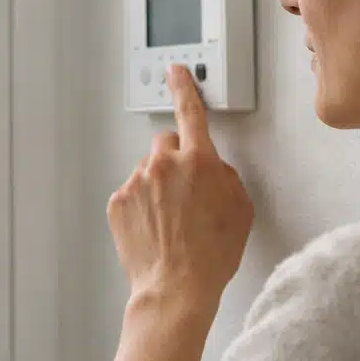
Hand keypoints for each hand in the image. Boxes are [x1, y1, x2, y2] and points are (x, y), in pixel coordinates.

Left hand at [107, 64, 253, 314]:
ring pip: (148, 170)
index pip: (191, 112)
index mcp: (199, 161)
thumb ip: (226, 177)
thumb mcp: (241, 210)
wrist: (176, 288)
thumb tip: (213, 170)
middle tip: (186, 192)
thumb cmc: (211, 255)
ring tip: (171, 220)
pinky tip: (156, 228)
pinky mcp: (118, 201)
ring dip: (158, 185)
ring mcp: (137, 182)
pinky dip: (142, 204)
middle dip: (176, 161)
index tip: (176, 72)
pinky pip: (132, 192)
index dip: (185, 88)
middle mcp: (164, 165)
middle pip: (167, 145)